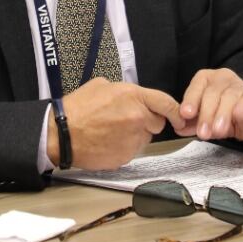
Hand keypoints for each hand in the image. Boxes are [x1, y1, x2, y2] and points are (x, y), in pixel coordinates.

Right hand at [49, 78, 184, 169]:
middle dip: (148, 121)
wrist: (62, 133)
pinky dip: (125, 147)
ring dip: (136, 135)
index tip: (180, 117)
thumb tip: (135, 97)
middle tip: (128, 120)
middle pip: (158, 123)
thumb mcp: (102, 85)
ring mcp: (132, 139)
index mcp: (133, 97)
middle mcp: (137, 118)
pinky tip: (108, 141)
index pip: (166, 103)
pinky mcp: (126, 156)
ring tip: (112, 131)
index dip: (176, 111)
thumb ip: (125, 91)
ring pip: (145, 138)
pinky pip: (133, 150)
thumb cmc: (78, 108)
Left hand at [178, 68, 242, 141]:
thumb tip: (178, 128)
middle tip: (202, 133)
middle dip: (205, 114)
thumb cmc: (226, 115)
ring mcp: (239, 85)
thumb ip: (193, 122)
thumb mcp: (207, 119)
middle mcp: (222, 78)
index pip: (197, 86)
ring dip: (221, 116)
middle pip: (211, 93)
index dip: (190, 99)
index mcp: (207, 79)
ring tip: (217, 132)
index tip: (186, 114)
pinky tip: (237, 116)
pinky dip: (240, 109)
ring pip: (228, 97)